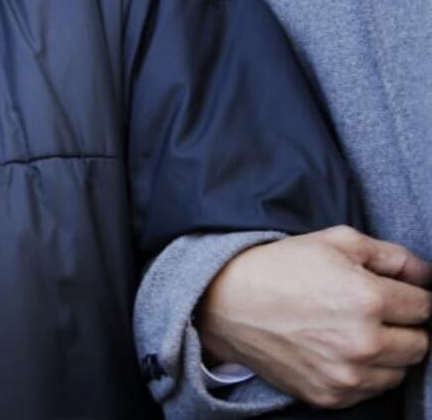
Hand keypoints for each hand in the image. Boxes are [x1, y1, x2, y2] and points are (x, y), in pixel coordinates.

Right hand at [197, 226, 431, 408]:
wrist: (226, 303)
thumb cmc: (279, 267)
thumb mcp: (334, 241)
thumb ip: (390, 255)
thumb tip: (426, 274)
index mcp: (366, 298)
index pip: (425, 306)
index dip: (411, 295)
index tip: (395, 292)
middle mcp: (362, 342)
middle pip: (421, 344)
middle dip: (405, 325)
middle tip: (374, 311)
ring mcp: (346, 375)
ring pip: (400, 371)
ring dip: (388, 353)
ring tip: (354, 330)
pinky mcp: (330, 396)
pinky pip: (372, 390)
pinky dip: (364, 372)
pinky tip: (338, 349)